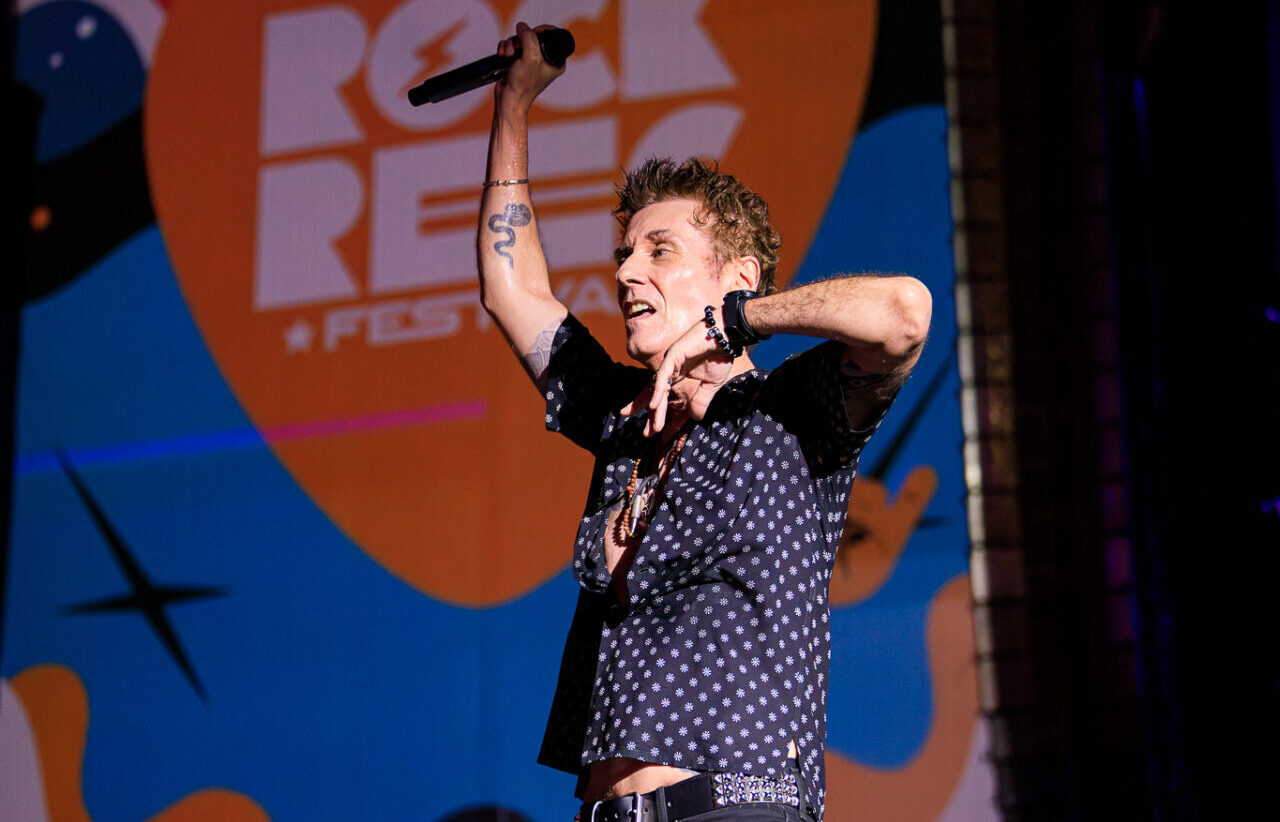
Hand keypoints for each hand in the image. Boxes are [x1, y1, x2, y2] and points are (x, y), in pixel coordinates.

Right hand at [494, 22, 565, 113]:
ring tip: (507, 55)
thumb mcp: (530, 57)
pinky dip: (505, 48)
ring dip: (511, 44)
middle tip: (517, 49)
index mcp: (556, 61)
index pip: (552, 36)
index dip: (541, 31)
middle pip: (533, 36)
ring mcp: (530, 60)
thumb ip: (529, 37)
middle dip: (521, 39)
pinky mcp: (518, 61)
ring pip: (520, 39)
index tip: (531, 34)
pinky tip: (503, 56)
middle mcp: (545, 60)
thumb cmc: (523, 85)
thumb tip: (522, 26)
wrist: (508, 100)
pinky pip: (511, 45)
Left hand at [636, 309, 735, 435]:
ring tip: (653, 427)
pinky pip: (663, 376)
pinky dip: (658, 391)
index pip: (666, 397)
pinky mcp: (673, 356)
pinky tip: (654, 405)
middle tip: (647, 434)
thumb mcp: (712, 386)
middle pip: (657, 395)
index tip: (658, 431)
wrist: (727, 336)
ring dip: (655, 409)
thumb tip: (696, 419)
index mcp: (679, 377)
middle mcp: (671, 371)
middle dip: (652, 415)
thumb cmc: (720, 356)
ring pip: (658, 389)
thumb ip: (701, 401)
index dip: (660, 413)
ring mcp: (671, 363)